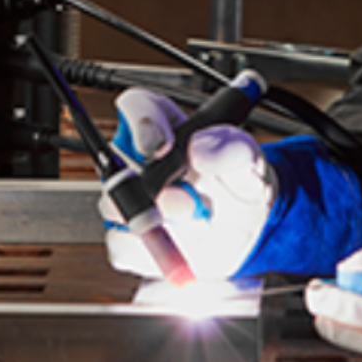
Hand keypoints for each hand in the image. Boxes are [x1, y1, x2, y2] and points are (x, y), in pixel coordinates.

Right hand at [98, 89, 276, 281]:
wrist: (249, 232)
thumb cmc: (242, 184)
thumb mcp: (249, 162)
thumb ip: (232, 148)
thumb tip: (200, 147)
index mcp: (164, 127)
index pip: (135, 107)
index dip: (141, 121)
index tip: (160, 144)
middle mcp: (138, 162)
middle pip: (112, 163)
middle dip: (144, 187)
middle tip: (186, 201)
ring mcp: (129, 202)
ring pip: (114, 209)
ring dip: (153, 224)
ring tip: (197, 222)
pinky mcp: (130, 241)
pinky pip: (124, 248)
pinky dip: (155, 254)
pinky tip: (185, 250)